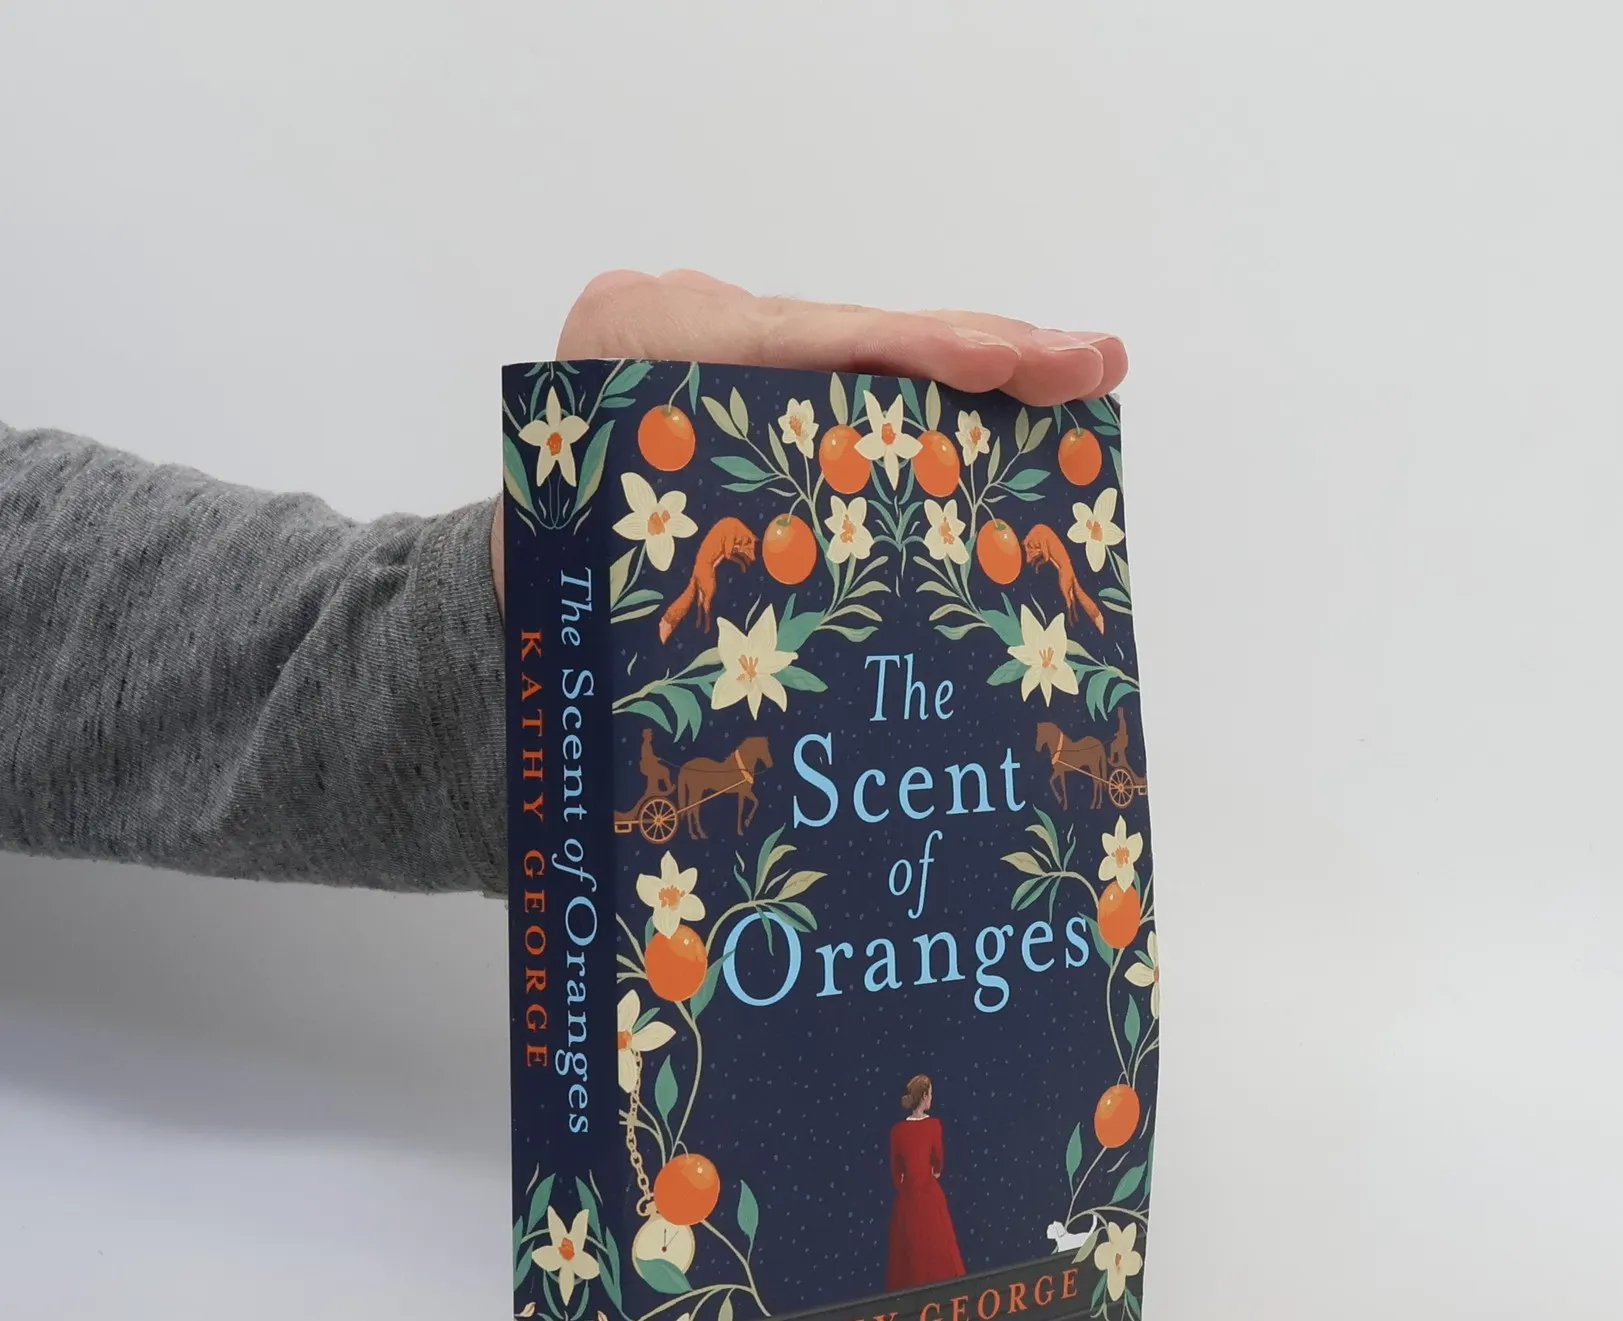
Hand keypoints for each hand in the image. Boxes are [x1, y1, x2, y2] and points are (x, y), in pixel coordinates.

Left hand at [491, 269, 1126, 606]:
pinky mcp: (751, 360)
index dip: (904, 355)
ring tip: (1084, 370)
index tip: (993, 366)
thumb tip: (820, 681)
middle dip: (978, 350)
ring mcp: (717, 329)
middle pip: (851, 331)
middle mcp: (680, 317)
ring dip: (979, 366)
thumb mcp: (608, 581)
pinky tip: (1022, 389)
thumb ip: (701, 578)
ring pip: (865, 347)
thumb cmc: (562, 602)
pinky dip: (934, 386)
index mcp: (633, 349)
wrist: (511, 575)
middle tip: (1090, 362)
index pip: (793, 343)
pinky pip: (851, 369)